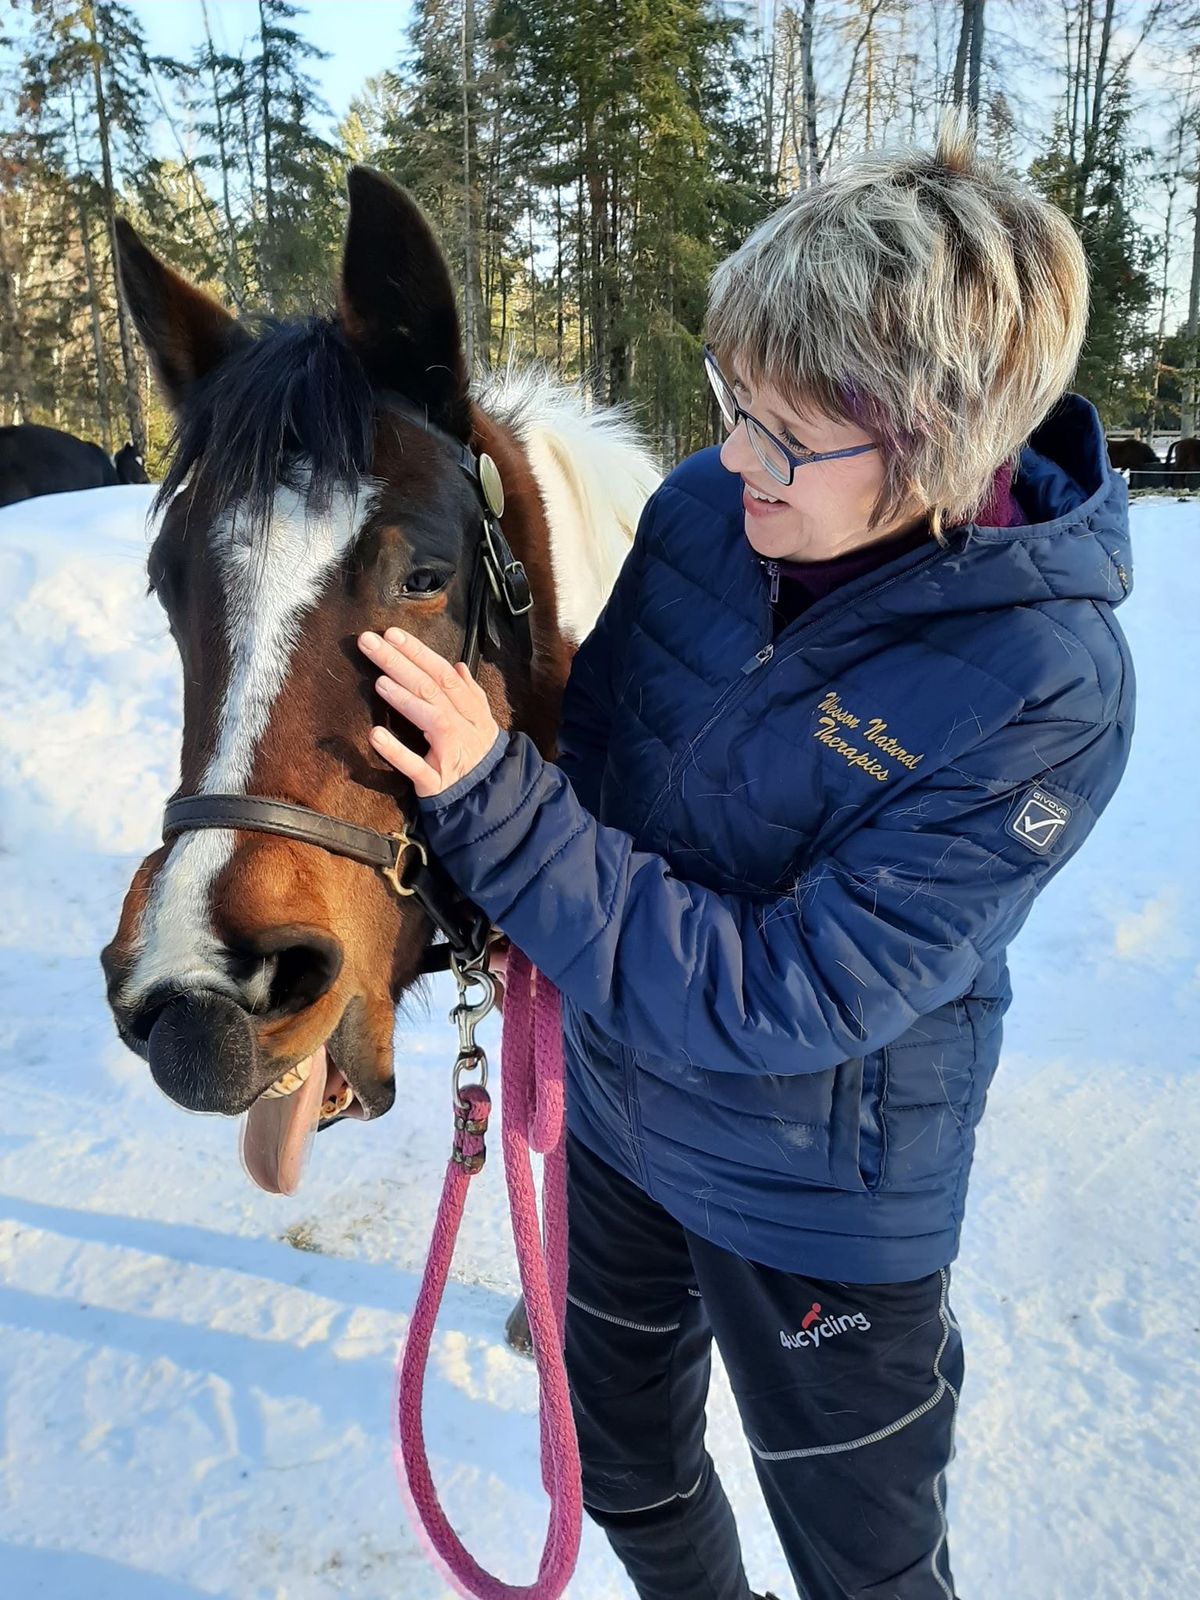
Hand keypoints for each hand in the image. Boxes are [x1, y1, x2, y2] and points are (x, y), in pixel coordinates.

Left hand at [358, 628, 499, 798]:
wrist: (491, 802)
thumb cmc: (478, 759)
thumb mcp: (481, 724)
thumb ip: (470, 695)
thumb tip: (458, 666)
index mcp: (471, 713)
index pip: (444, 675)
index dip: (419, 653)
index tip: (393, 634)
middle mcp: (463, 729)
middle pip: (433, 690)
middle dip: (402, 663)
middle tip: (371, 643)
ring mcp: (450, 756)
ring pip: (432, 721)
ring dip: (406, 700)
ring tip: (379, 681)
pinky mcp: (435, 783)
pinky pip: (417, 767)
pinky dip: (397, 751)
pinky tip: (375, 735)